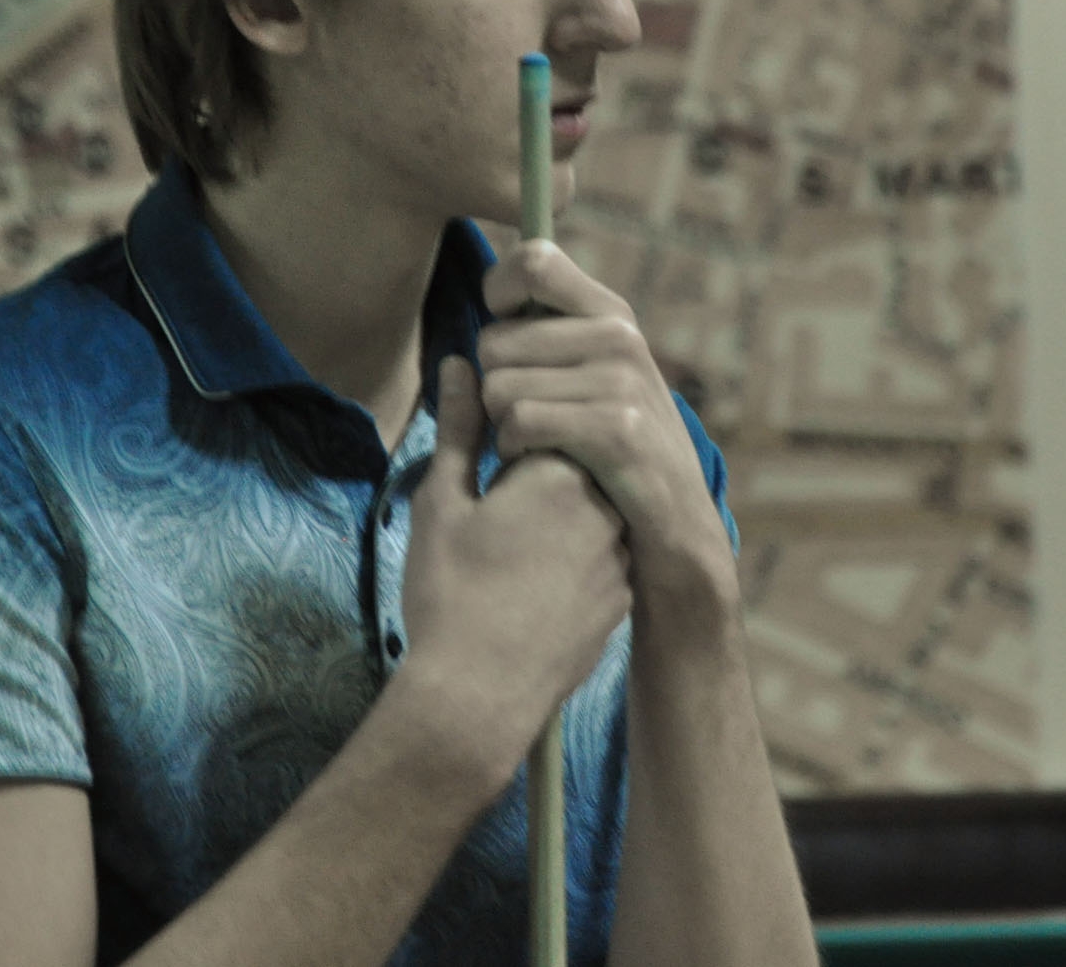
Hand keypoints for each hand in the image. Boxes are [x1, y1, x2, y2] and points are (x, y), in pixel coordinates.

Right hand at [399, 355, 631, 772]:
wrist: (478, 698)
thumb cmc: (450, 594)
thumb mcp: (442, 503)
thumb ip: (459, 429)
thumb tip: (463, 366)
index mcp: (562, 469)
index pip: (547, 419)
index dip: (508, 438)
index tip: (482, 472)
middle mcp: (607, 505)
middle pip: (575, 462)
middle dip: (537, 476)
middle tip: (494, 519)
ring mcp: (622, 555)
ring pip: (591, 513)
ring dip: (558, 519)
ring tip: (510, 558)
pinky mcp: (624, 599)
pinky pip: (600, 558)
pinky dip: (572, 562)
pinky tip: (531, 591)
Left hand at [477, 240, 736, 602]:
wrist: (676, 531)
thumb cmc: (617, 451)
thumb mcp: (597, 376)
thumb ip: (553, 329)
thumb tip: (495, 282)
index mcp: (611, 313)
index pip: (534, 259)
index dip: (498, 292)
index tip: (504, 333)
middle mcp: (620, 335)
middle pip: (494, 339)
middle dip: (492, 385)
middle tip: (527, 416)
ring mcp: (622, 381)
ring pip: (498, 386)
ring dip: (501, 425)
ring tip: (537, 443)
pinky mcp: (617, 430)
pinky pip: (519, 422)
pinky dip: (513, 449)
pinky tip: (537, 461)